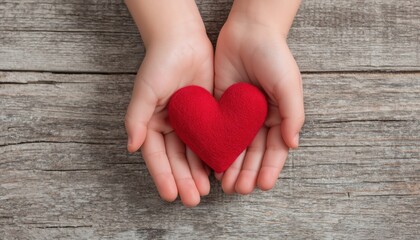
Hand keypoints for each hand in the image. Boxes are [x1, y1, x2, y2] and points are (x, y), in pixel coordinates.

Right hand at [125, 29, 213, 206]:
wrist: (183, 40)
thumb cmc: (160, 63)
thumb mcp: (145, 91)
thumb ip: (136, 118)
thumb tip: (131, 146)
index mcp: (152, 123)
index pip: (156, 156)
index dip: (163, 176)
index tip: (170, 195)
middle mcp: (169, 126)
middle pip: (176, 159)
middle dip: (183, 180)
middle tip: (192, 199)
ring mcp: (189, 123)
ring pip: (193, 153)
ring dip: (197, 173)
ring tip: (205, 191)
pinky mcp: (206, 116)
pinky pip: (209, 139)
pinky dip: (212, 155)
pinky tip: (218, 169)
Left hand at [213, 16, 304, 193]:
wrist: (248, 32)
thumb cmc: (274, 57)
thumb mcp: (289, 85)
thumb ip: (293, 115)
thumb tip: (293, 145)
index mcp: (278, 116)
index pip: (275, 149)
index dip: (270, 168)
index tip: (263, 186)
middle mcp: (259, 119)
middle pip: (254, 152)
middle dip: (247, 172)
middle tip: (238, 190)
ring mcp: (239, 115)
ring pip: (235, 147)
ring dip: (231, 166)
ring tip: (225, 185)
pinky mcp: (220, 107)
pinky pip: (218, 132)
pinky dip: (216, 148)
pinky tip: (211, 163)